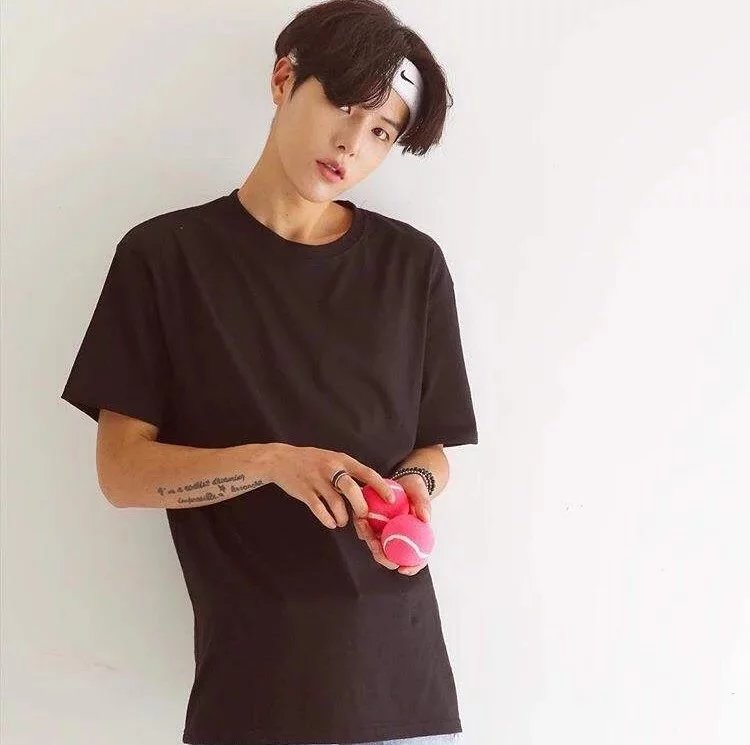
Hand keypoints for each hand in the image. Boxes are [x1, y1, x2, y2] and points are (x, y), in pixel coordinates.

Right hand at [267, 443, 393, 529]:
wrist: (281, 459)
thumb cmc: (312, 461)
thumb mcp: (333, 459)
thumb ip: (349, 472)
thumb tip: (370, 490)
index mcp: (342, 460)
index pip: (367, 473)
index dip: (381, 487)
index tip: (391, 500)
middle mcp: (331, 468)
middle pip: (352, 489)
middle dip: (361, 507)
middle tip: (363, 517)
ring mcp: (317, 480)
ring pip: (336, 503)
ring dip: (342, 517)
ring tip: (342, 521)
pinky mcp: (304, 492)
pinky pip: (319, 509)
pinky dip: (327, 519)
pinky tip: (331, 523)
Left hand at [353, 474, 431, 574]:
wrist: (403, 480)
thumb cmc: (415, 489)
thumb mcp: (421, 492)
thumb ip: (423, 504)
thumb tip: (425, 518)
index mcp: (415, 536)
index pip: (418, 559)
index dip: (411, 567)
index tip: (402, 568)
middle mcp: (400, 538)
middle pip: (392, 556)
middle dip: (382, 556)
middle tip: (377, 547)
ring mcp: (386, 533)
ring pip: (376, 545)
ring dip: (369, 540)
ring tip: (364, 525)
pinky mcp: (374, 525)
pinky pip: (367, 530)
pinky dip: (362, 527)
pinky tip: (360, 518)